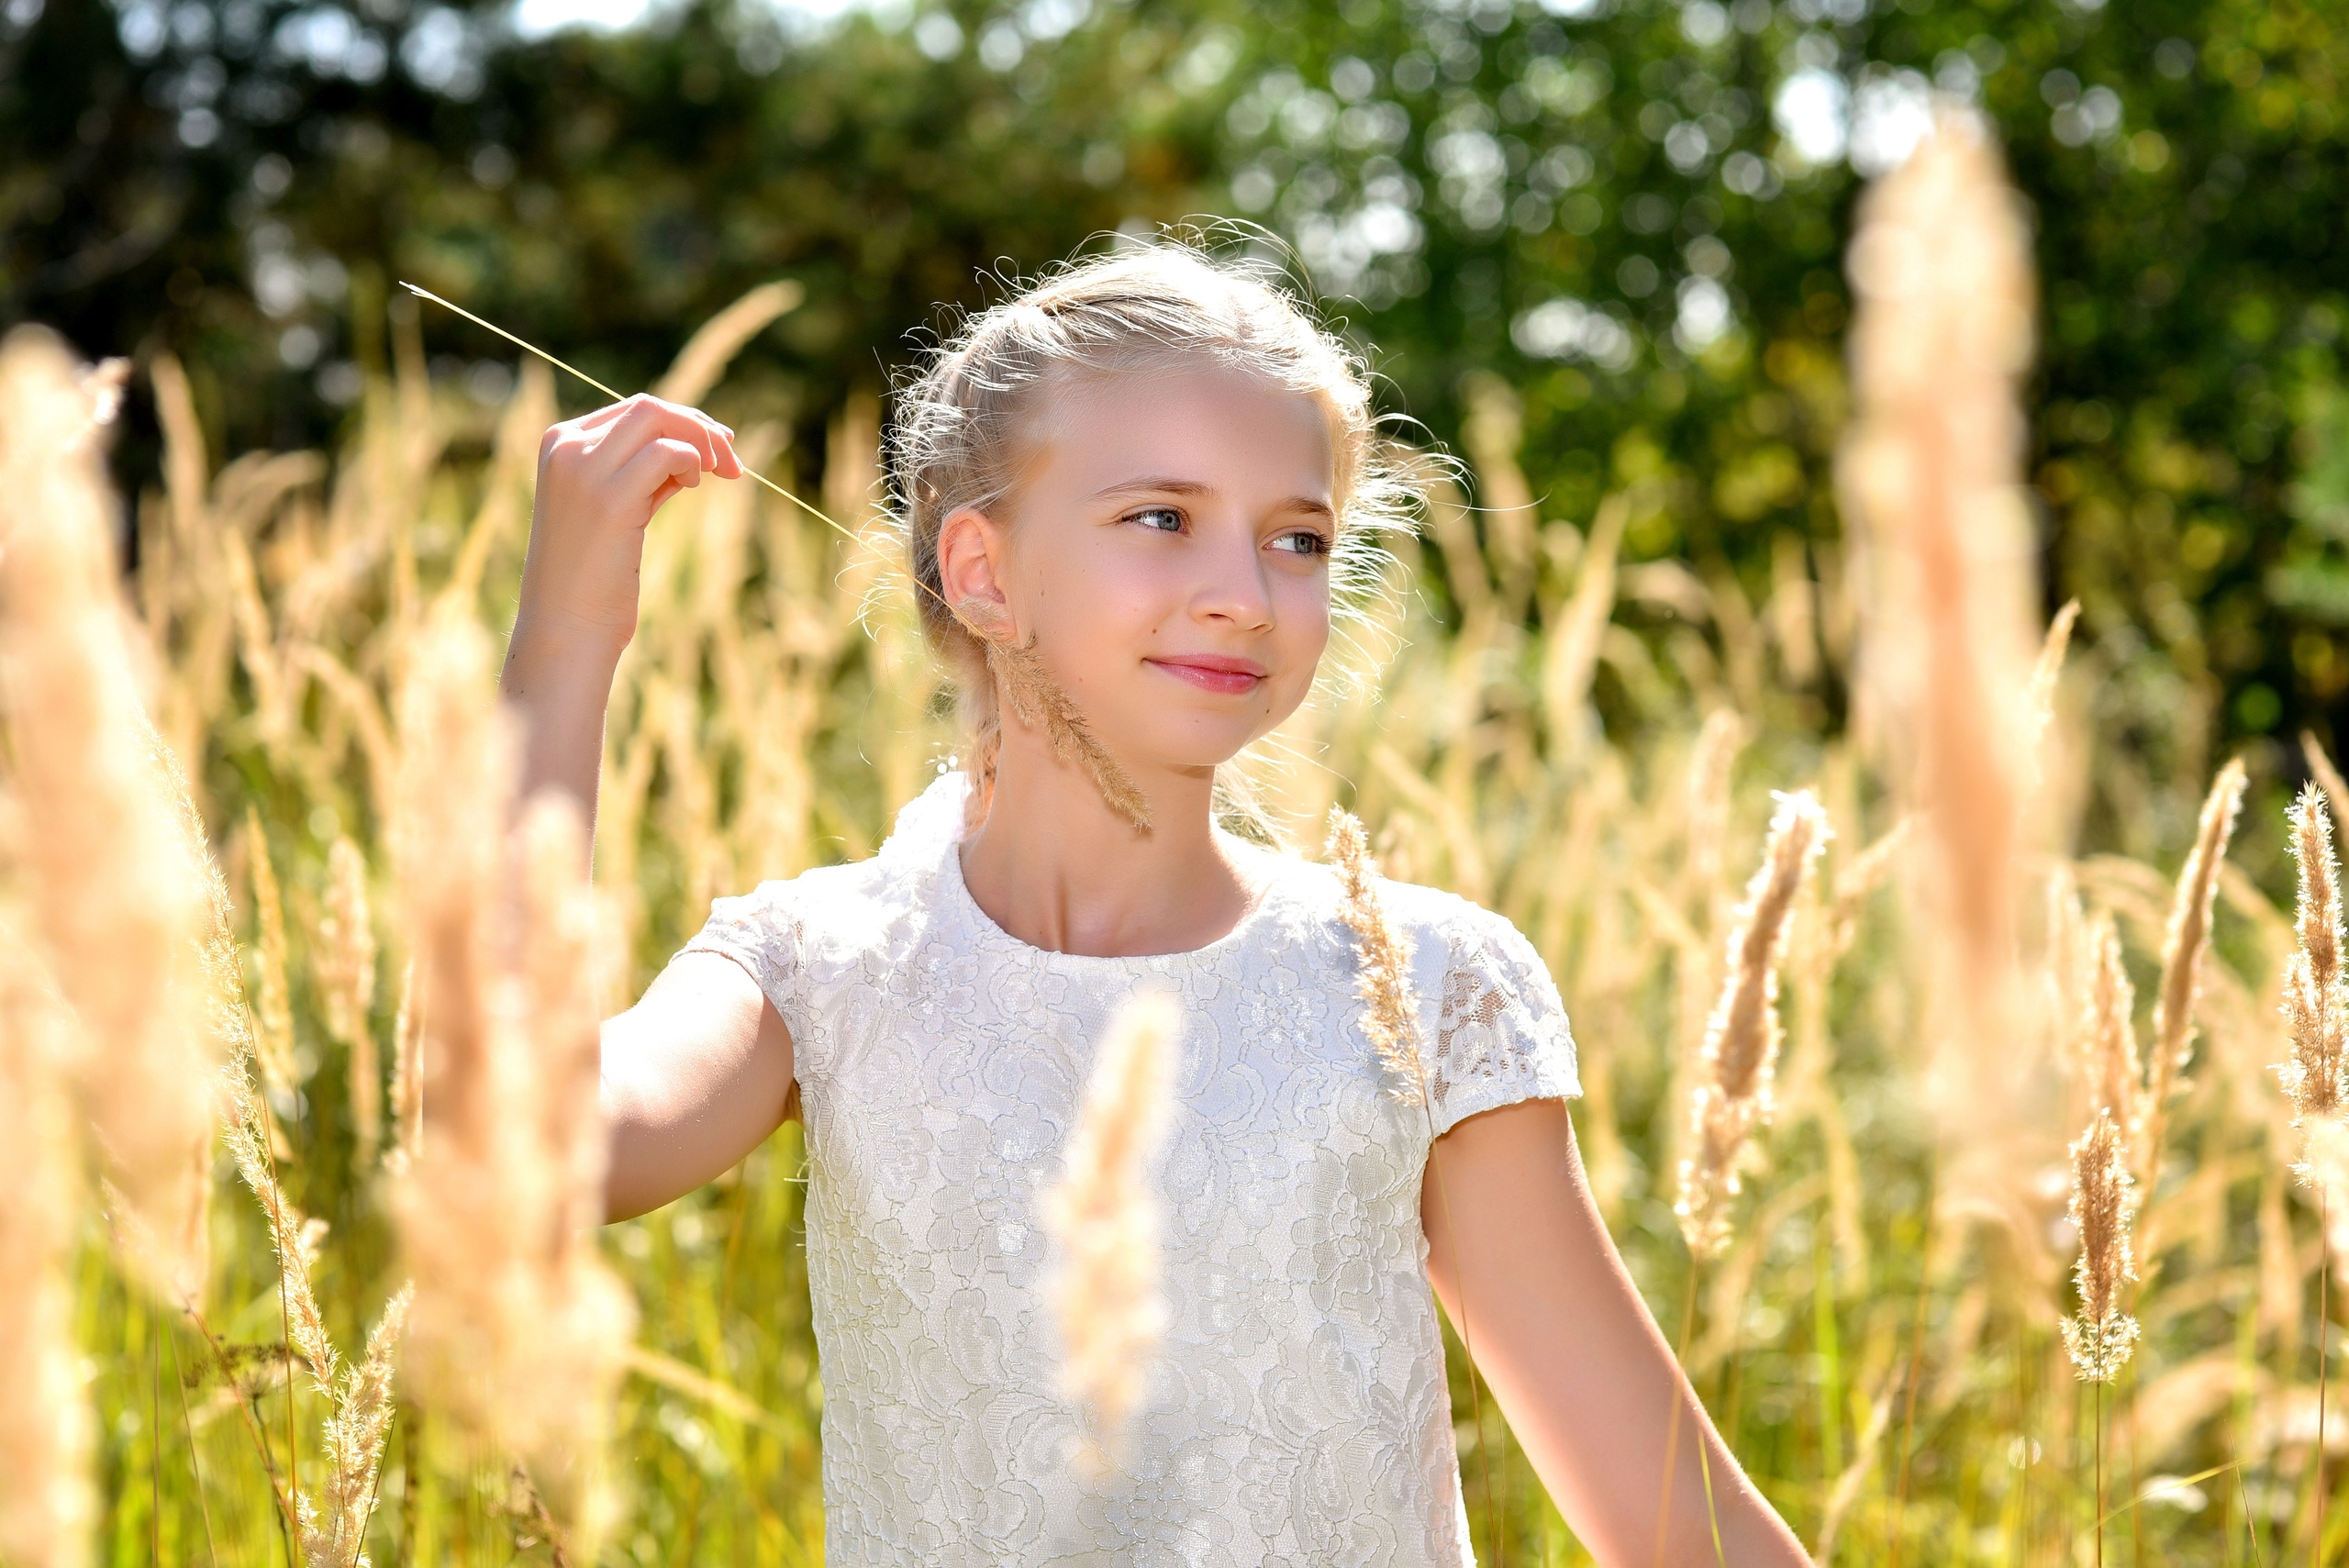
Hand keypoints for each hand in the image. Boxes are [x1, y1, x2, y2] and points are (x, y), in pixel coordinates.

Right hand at [515, 394, 743, 656]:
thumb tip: (696, 448)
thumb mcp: (617, 510)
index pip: (632, 412)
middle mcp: (565, 447)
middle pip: (648, 408)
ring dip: (702, 441)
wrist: (566, 628)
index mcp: (559, 443)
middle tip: (732, 465)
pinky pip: (667, 453)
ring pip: (657, 418)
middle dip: (699, 428)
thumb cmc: (593, 579)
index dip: (682, 424)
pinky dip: (693, 463)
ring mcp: (583, 469)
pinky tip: (695, 487)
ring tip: (722, 474)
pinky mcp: (609, 498)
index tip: (717, 451)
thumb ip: (644, 476)